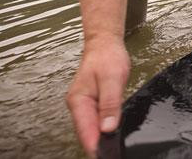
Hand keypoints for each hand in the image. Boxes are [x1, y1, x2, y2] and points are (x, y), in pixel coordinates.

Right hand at [66, 37, 129, 157]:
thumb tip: (107, 129)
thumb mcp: (112, 79)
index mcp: (79, 101)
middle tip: (112, 154)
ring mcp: (84, 105)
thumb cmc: (107, 58)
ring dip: (100, 140)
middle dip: (99, 146)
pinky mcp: (91, 103)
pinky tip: (110, 137)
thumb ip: (109, 104)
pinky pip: (95, 121)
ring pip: (91, 129)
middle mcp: (78, 106)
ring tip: (111, 150)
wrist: (104, 44)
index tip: (106, 156)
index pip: (85, 131)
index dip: (96, 147)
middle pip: (86, 134)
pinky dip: (102, 130)